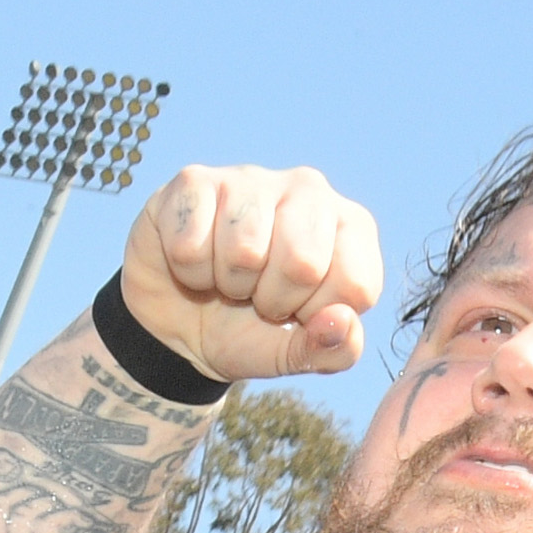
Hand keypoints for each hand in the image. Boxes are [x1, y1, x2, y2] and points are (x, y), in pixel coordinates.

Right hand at [118, 165, 382, 384]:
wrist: (177, 325)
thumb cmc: (249, 329)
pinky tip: (196, 260)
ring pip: (244, 250)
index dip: (315, 315)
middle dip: (271, 299)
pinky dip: (189, 272)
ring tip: (227, 277)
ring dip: (227, 283)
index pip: (355, 284)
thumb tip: (341, 321)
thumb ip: (335, 349)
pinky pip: (192, 243)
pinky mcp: (195, 181)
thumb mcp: (296, 353)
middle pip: (303, 262)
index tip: (296, 311)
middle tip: (256, 295)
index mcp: (351, 228)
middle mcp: (309, 190)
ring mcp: (252, 179)